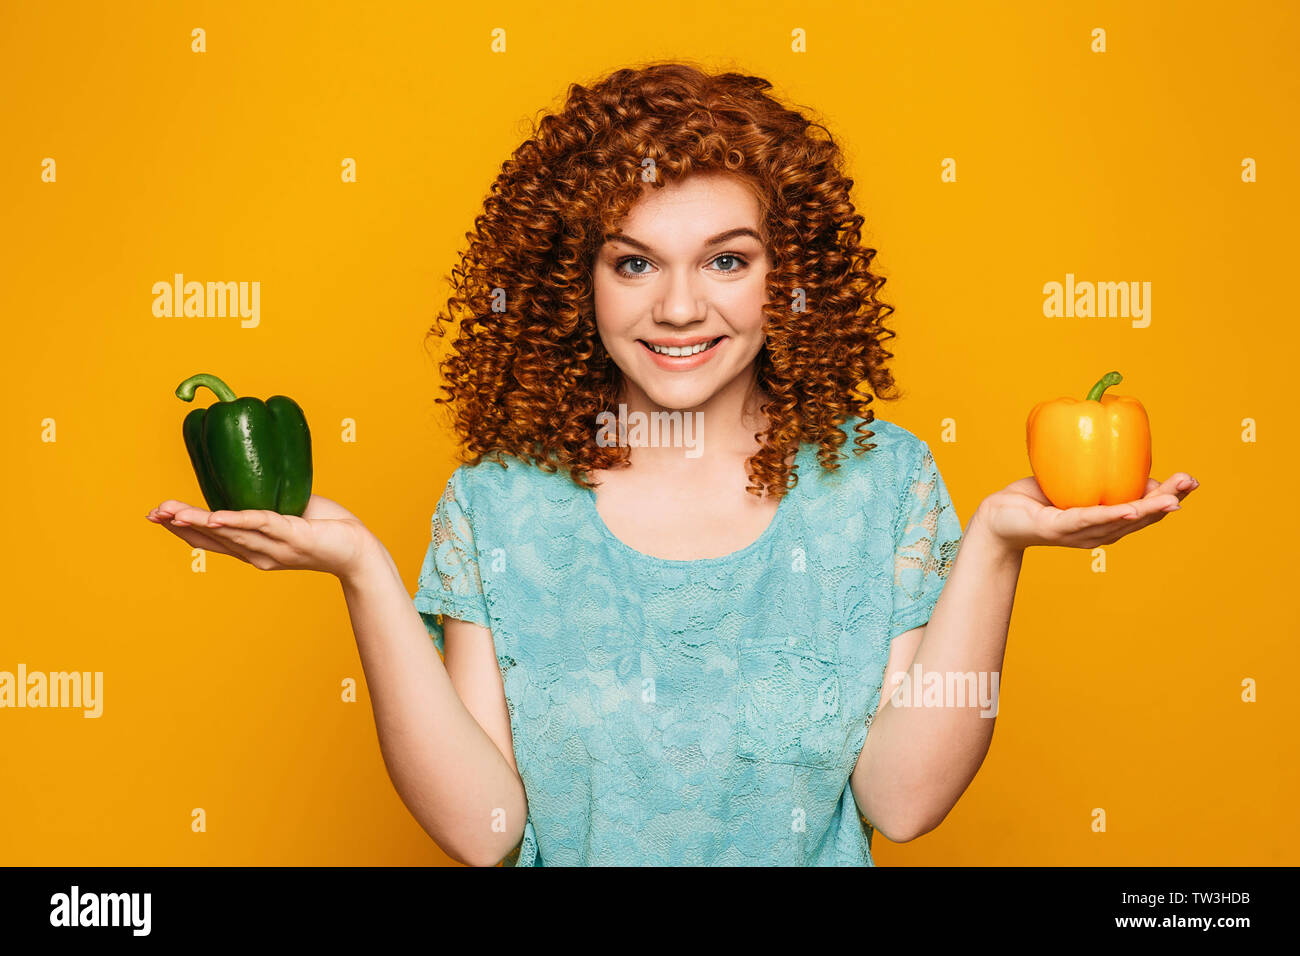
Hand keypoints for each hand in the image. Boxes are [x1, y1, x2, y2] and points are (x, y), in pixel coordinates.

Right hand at [145, 494, 376, 578]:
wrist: (360, 550)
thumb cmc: (328, 528)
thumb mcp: (289, 512)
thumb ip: (267, 500)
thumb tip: (250, 472)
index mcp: (254, 548)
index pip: (211, 541)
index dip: (183, 530)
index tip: (158, 517)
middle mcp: (259, 553)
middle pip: (212, 539)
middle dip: (180, 525)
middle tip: (152, 513)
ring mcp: (275, 547)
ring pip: (229, 533)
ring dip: (198, 522)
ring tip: (171, 513)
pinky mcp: (293, 537)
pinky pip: (260, 526)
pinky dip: (235, 521)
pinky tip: (214, 518)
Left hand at [972, 472, 1199, 551]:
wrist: (996, 517)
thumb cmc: (1034, 498)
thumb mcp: (1071, 481)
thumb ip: (1096, 470)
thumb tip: (1119, 443)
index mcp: (1104, 522)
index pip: (1143, 512)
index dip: (1168, 498)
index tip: (1191, 482)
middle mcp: (1096, 532)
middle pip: (1139, 518)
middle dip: (1167, 501)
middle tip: (1190, 484)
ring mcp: (1078, 533)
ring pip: (1120, 521)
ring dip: (1148, 509)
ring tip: (1171, 498)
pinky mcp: (1058, 528)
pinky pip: (1088, 519)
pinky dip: (1112, 514)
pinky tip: (1131, 508)